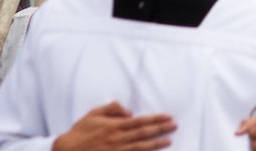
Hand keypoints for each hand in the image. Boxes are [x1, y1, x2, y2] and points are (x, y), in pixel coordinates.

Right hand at [52, 102, 174, 150]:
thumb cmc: (80, 132)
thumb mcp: (94, 114)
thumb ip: (113, 108)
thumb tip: (129, 111)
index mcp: (114, 126)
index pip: (140, 121)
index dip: (155, 119)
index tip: (168, 117)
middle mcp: (117, 139)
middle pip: (144, 134)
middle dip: (161, 129)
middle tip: (175, 126)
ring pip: (141, 148)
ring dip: (157, 144)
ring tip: (169, 140)